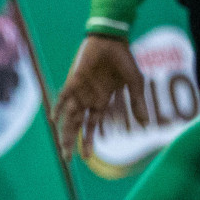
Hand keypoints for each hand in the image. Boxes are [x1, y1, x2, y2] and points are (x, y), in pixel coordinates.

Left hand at [53, 34, 149, 160]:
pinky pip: (63, 97)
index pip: (94, 125)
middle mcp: (89, 99)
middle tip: (69, 160)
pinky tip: (53, 120)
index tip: (88, 157)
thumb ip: (138, 103)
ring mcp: (80, 91)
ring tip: (64, 148)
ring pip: (70, 117)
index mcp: (102, 101)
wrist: (112, 40)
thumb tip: (146, 124)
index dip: (90, 140)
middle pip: (79, 125)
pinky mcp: (74, 81)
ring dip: (67, 132)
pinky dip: (59, 107)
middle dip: (74, 142)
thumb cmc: (124, 60)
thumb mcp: (135, 84)